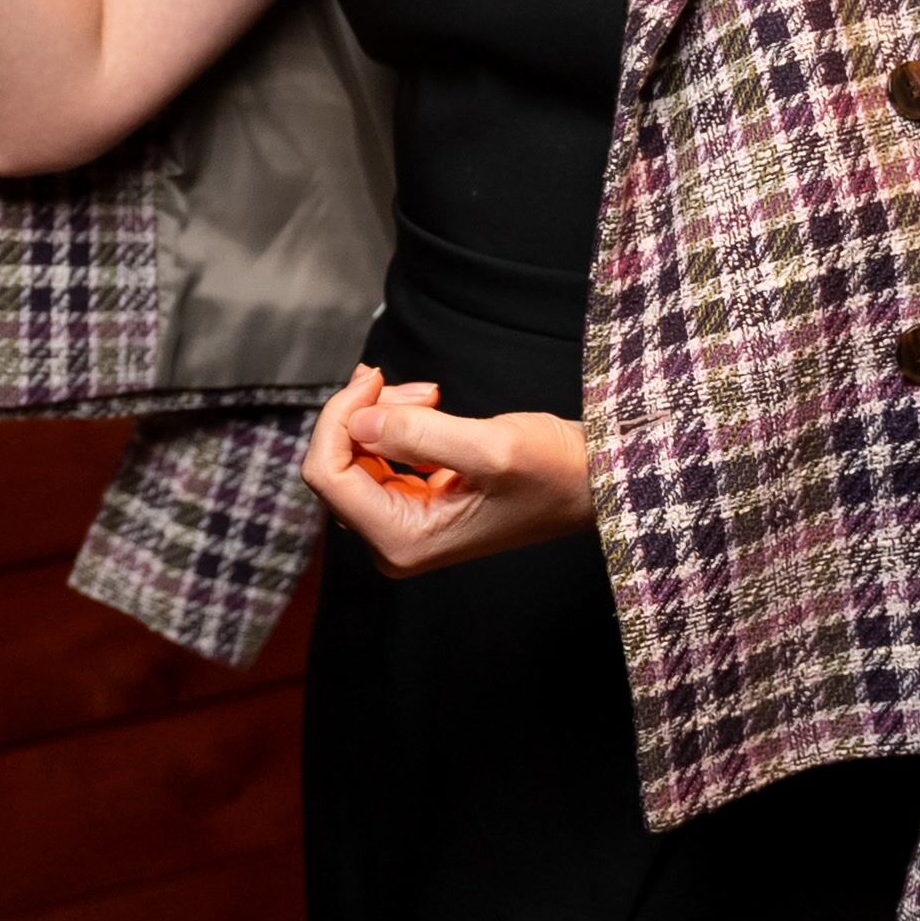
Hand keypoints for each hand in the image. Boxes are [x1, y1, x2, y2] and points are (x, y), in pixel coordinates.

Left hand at [299, 364, 595, 576]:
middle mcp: (393, 542)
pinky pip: (377, 457)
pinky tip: (429, 406)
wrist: (592, 483)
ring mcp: (401, 525)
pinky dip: (394, 423)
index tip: (373, 378)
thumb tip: (357, 420)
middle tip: (423, 390)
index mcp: (402, 541)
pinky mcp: (413, 505)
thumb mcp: (492, 448)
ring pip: (355, 455)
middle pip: (337, 464)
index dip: (338, 417)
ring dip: (384, 414)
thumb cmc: (555, 474)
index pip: (327, 475)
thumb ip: (419, 434)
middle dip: (367, 414)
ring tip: (434, 397)